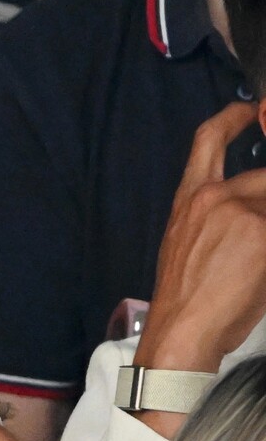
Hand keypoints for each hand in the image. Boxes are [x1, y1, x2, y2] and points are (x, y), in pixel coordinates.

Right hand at [137, 102, 265, 374]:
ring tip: (253, 258)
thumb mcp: (190, 242)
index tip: (251, 109)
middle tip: (257, 233)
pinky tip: (259, 266)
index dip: (232, 118)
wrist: (182, 331)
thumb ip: (222, 214)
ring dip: (265, 229)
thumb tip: (251, 211)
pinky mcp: (261, 232)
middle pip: (263, 176)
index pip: (208, 140)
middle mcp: (212, 198)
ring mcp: (239, 212)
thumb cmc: (186, 297)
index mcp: (189, 199)